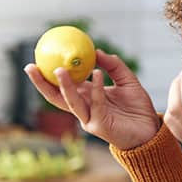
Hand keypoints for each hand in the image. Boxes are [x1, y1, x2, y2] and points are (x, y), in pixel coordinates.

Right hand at [24, 50, 159, 149]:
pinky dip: (97, 88)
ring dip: (65, 86)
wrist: (150, 130)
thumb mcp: (127, 80)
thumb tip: (97, 51)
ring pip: (72, 102)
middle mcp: (84, 109)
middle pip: (56, 97)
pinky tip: (96, 73)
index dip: (48, 75)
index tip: (36, 59)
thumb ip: (113, 66)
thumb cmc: (137, 108)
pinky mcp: (101, 125)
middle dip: (41, 84)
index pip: (62, 86)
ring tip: (59, 70)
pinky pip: (97, 103)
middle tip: (31, 67)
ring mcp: (90, 119)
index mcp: (86, 97)